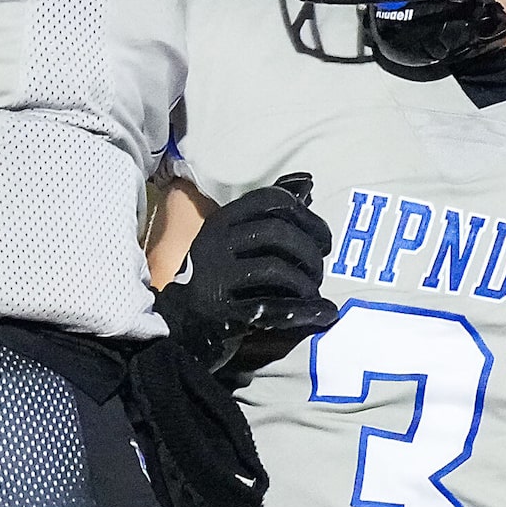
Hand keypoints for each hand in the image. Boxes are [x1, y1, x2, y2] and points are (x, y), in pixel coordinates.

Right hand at [155, 181, 336, 377]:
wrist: (181, 324)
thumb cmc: (220, 275)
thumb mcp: (239, 238)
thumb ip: (272, 211)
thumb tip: (307, 182)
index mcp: (223, 220)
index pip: (272, 200)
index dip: (308, 217)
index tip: (324, 241)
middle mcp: (216, 243)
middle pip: (277, 232)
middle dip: (309, 252)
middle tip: (319, 271)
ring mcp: (216, 278)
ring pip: (275, 268)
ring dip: (306, 282)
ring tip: (314, 293)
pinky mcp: (222, 313)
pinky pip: (271, 308)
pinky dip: (305, 311)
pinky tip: (324, 313)